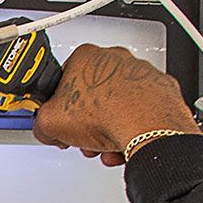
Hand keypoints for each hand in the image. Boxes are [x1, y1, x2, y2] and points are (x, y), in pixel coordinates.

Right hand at [32, 43, 197, 166]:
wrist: (147, 126)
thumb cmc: (106, 114)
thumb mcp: (50, 123)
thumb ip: (42, 123)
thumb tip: (45, 129)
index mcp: (86, 56)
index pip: (64, 80)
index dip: (60, 106)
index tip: (62, 119)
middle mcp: (115, 58)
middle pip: (93, 94)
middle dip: (87, 121)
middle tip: (84, 137)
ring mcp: (141, 72)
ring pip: (118, 104)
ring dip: (109, 129)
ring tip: (105, 146)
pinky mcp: (161, 89)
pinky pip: (141, 110)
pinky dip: (133, 128)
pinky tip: (124, 145)